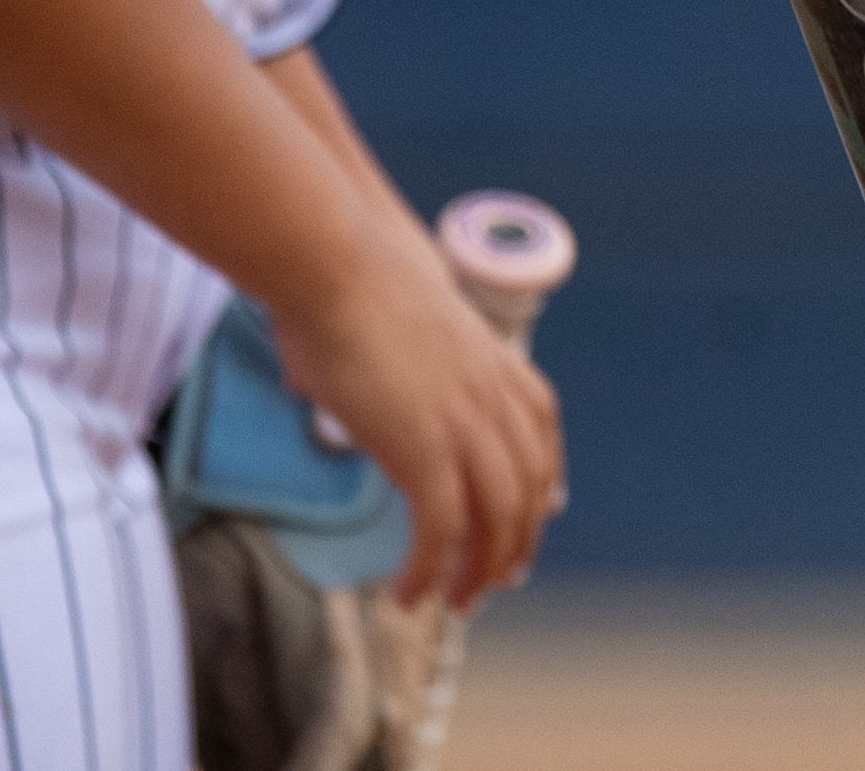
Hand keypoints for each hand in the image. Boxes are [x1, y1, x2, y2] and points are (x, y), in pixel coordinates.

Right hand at [263, 204, 564, 609]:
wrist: (335, 261)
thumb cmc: (344, 277)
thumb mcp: (390, 318)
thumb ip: (384, 349)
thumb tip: (321, 366)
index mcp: (492, 357)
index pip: (542, 427)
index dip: (543, 477)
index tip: (535, 513)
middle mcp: (492, 392)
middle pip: (530, 484)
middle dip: (517, 541)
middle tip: (495, 581)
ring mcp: (464, 421)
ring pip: (498, 517)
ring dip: (481, 570)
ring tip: (456, 602)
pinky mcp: (424, 448)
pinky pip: (443, 531)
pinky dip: (431, 571)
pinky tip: (409, 594)